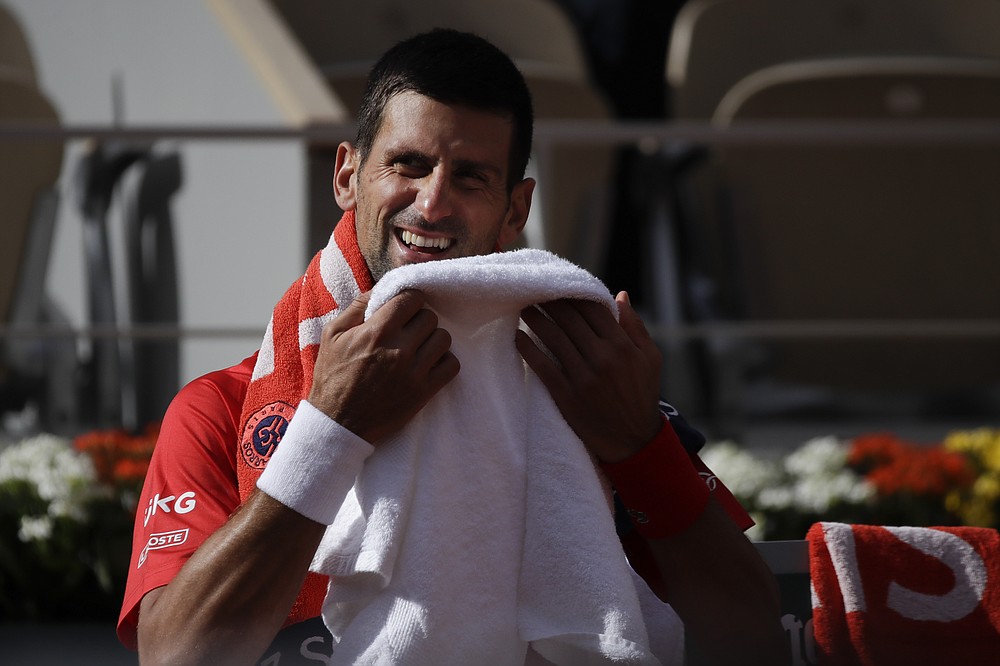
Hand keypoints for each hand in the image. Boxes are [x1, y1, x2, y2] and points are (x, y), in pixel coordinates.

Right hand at [308, 290, 459, 442]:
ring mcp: (415, 371)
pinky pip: (452, 365)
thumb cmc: (333, 376)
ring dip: (433, 340)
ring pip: (444, 339)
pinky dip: (444, 362)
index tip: (404, 309)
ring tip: (419, 347)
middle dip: (419, 320)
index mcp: (377, 330)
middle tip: (408, 331)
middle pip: (430, 317)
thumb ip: (357, 307)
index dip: (409, 301)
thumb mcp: (332, 334)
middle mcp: (400, 349)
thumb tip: (381, 289)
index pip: (412, 298)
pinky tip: (429, 364)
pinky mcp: (424, 391)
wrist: (338, 422)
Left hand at [515, 291, 662, 462]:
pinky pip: (542, 366)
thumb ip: (635, 326)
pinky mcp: (566, 395)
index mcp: (623, 346)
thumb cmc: (642, 394)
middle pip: (569, 320)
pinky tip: (518, 336)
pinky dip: (528, 349)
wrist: (633, 440)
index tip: (560, 287)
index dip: (574, 295)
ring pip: (553, 338)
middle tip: (535, 291)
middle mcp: (602, 358)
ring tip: (525, 307)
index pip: (593, 310)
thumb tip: (620, 295)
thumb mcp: (650, 358)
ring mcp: (583, 377)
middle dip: (551, 303)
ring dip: (536, 319)